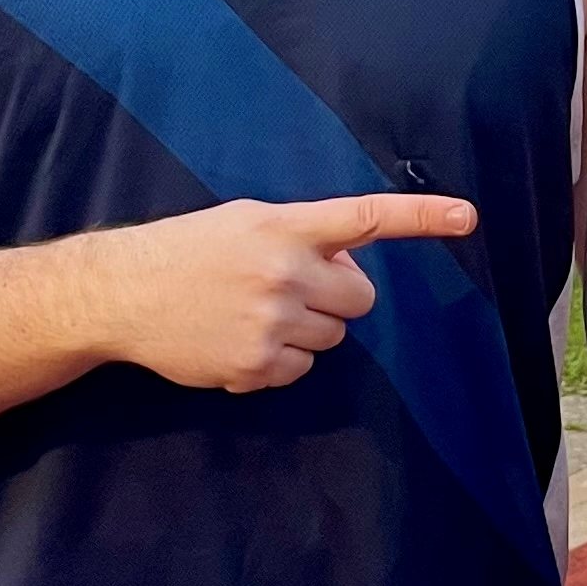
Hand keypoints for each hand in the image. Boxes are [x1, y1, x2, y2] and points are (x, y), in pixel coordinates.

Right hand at [92, 189, 477, 392]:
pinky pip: (300, 369)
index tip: (467, 216)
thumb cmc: (186, 251)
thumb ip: (301, 236)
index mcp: (284, 227)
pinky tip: (236, 341)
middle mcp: (284, 272)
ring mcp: (271, 322)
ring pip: (333, 338)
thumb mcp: (245, 222)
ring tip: (252, 313)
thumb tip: (348, 264)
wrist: (119, 293)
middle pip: (361, 300)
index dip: (421, 217)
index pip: (365, 217)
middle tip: (293, 290)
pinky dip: (277, 361)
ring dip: (307, 329)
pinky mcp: (255, 365)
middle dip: (338, 298)